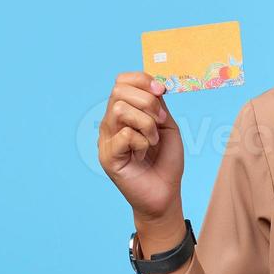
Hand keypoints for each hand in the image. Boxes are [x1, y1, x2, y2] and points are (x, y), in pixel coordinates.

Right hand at [98, 72, 183, 220]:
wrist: (165, 193)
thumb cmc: (165, 160)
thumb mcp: (167, 125)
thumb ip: (158, 104)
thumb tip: (154, 84)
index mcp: (124, 112)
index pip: (121, 81)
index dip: (142, 80)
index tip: (162, 91)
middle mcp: (111, 123)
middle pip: (119, 91)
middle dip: (147, 102)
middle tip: (160, 122)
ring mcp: (106, 140)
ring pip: (119, 110)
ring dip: (145, 123)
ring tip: (152, 140)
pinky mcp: (108, 157)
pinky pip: (124, 135)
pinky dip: (142, 142)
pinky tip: (144, 154)